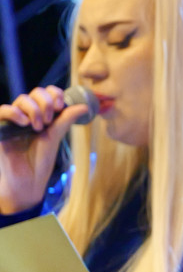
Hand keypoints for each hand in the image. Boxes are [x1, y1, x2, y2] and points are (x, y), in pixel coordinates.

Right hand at [0, 86, 89, 213]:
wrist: (27, 179)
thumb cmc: (41, 159)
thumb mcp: (55, 136)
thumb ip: (65, 119)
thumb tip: (84, 106)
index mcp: (44, 114)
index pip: (48, 93)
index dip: (55, 93)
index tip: (61, 106)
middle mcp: (29, 114)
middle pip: (36, 92)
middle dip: (46, 102)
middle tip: (49, 121)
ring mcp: (14, 119)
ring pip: (22, 99)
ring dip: (34, 110)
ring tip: (38, 127)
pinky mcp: (1, 127)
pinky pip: (3, 110)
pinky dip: (14, 112)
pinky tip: (24, 123)